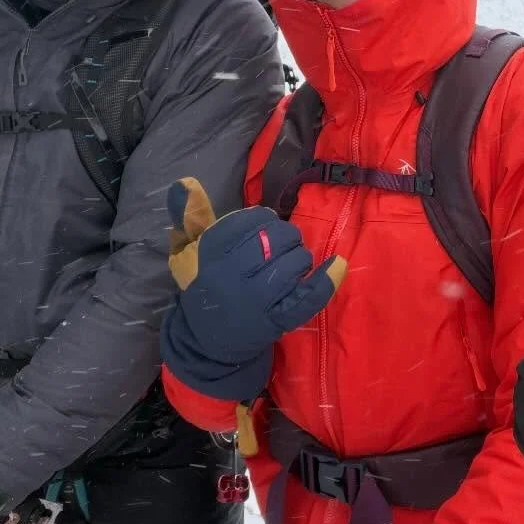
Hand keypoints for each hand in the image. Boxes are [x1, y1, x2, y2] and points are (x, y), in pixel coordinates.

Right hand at [161, 178, 345, 400]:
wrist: (208, 341)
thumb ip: (190, 214)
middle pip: (275, 239)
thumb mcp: (188, 250)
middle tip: (284, 244)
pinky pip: (308, 296)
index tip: (264, 226)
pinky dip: (327, 279)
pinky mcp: (275, 321)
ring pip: (293, 263)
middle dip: (287, 236)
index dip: (263, 220)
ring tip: (294, 262)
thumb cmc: (207, 286)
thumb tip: (186, 182)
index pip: (249, 220)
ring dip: (301, 257)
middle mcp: (232, 275)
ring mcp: (255, 300)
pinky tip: (338, 264)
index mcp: (210, 253)